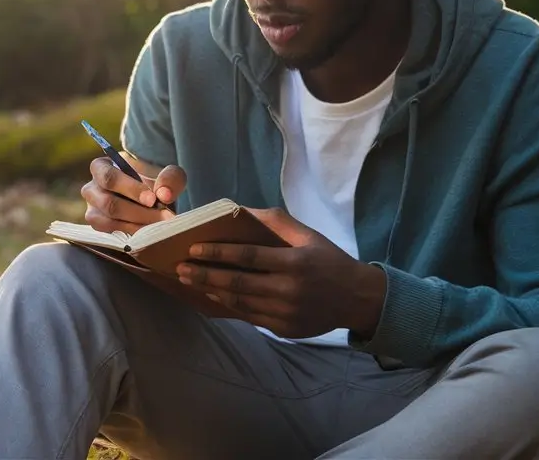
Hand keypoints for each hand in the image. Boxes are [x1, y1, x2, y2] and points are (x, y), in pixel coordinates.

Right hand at [80, 157, 185, 235]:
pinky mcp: (99, 228)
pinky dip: (132, 236)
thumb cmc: (155, 180)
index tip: (152, 199)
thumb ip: (170, 178)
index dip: (130, 189)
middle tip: (163, 217)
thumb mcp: (168, 174)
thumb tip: (164, 194)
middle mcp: (91, 189)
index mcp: (101, 167)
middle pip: (109, 204)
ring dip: (137, 226)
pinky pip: (111, 236)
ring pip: (109, 222)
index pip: (109, 178)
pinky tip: (150, 234)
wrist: (151, 197)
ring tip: (160, 226)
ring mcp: (92, 211)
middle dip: (138, 212)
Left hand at [175, 207, 386, 339]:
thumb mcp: (308, 235)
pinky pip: (250, 317)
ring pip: (240, 303)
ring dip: (212, 291)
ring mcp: (286, 313)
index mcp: (295, 263)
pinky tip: (213, 295)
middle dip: (206, 275)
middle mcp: (289, 290)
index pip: (249, 257)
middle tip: (181, 268)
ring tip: (190, 281)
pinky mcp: (284, 329)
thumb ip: (275, 222)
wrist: (357, 299)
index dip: (219, 253)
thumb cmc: (328, 260)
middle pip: (238, 283)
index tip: (194, 248)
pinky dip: (229, 306)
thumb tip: (239, 210)